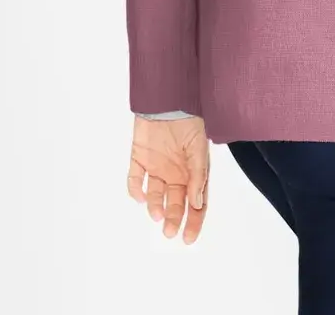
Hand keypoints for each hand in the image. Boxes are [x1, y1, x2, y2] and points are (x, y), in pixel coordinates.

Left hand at [126, 114, 209, 242]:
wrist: (168, 98)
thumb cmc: (190, 120)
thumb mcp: (199, 149)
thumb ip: (198, 176)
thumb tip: (197, 203)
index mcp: (192, 171)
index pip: (196, 202)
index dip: (194, 221)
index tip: (188, 238)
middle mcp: (175, 172)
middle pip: (175, 202)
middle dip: (174, 218)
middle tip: (170, 232)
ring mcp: (157, 165)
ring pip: (154, 194)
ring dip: (155, 206)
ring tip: (156, 213)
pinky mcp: (139, 157)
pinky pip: (135, 178)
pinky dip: (135, 189)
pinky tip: (139, 195)